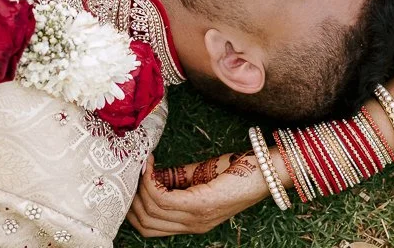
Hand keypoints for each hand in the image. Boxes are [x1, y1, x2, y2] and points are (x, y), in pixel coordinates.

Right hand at [128, 152, 269, 235]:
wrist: (266, 171)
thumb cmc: (237, 171)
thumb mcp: (199, 178)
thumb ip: (176, 180)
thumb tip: (149, 172)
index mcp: (192, 222)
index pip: (149, 228)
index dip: (132, 208)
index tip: (127, 183)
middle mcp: (193, 225)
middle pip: (145, 223)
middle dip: (131, 199)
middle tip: (129, 174)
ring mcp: (197, 217)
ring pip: (151, 211)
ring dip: (139, 188)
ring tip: (141, 166)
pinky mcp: (202, 204)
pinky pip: (164, 198)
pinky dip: (151, 181)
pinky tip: (151, 164)